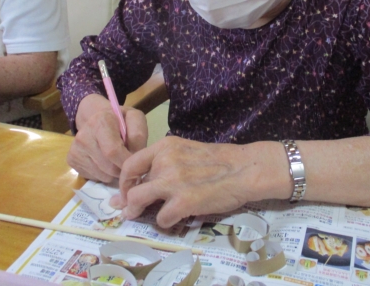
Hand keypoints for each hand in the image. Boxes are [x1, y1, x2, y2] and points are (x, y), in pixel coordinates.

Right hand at [67, 94, 147, 181]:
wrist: (97, 118)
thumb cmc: (120, 120)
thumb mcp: (134, 118)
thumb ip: (138, 134)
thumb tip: (133, 156)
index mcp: (100, 122)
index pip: (113, 151)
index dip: (127, 161)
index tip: (134, 161)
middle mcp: (83, 135)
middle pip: (109, 167)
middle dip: (122, 169)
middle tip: (127, 162)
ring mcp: (75, 149)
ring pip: (102, 175)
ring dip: (114, 173)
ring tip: (116, 160)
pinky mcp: (71, 160)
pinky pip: (94, 177)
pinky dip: (104, 175)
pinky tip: (105, 162)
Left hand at [111, 137, 291, 227]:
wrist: (245, 169)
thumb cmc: (221, 161)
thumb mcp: (188, 152)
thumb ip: (167, 163)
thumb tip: (145, 182)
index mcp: (165, 146)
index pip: (131, 163)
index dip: (124, 181)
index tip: (126, 190)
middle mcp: (164, 161)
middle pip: (131, 185)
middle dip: (126, 200)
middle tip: (128, 210)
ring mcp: (173, 182)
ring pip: (137, 200)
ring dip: (136, 211)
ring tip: (139, 217)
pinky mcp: (183, 202)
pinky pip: (162, 218)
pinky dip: (165, 222)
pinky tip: (174, 219)